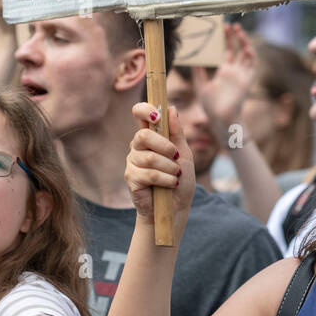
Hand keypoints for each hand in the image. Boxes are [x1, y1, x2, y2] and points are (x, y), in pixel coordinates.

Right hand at [127, 103, 194, 225]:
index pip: (139, 113)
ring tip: (176, 175)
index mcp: (150, 135)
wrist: (176, 207)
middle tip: (177, 156)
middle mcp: (138, 146)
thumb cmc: (180, 178)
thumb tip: (171, 108)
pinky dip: (166, 179)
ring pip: (150, 158)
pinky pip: (149, 174)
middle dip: (165, 146)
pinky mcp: (131, 178)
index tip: (158, 115)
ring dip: (169, 167)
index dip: (145, 109)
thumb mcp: (184, 153)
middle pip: (143, 135)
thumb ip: (177, 133)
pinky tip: (171, 184)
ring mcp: (132, 161)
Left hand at [192, 22, 256, 138]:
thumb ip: (197, 71)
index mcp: (223, 72)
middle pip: (235, 50)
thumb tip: (191, 56)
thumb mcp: (200, 84)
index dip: (224, 41)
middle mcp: (233, 72)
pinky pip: (252, 64)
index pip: (225, 52)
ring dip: (243, 41)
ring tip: (236, 29)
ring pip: (245, 54)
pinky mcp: (247, 80)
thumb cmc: (210, 106)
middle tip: (227, 24)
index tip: (219, 29)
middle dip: (232, 37)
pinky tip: (244, 45)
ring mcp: (241, 75)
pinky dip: (250, 54)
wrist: (221, 119)